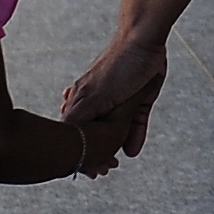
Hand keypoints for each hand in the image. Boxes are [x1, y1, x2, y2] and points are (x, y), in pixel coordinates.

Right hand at [60, 35, 169, 173]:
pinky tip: (132, 150)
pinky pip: (136, 120)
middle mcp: (99, 101)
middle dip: (96, 153)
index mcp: (83, 100)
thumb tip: (69, 142)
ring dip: (116, 146)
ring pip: (117, 129)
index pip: (75, 132)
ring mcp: (120, 99)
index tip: (82, 170)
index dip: (78, 151)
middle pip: (96, 132)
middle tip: (99, 173)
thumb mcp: (94, 97)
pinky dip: (135, 135)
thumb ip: (80, 118)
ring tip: (114, 164)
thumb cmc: (117, 66)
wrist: (145, 40)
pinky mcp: (140, 98)